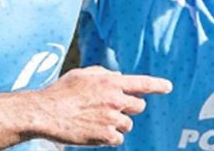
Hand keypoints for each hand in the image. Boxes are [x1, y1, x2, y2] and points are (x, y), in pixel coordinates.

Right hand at [36, 66, 171, 146]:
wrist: (46, 113)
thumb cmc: (61, 92)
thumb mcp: (83, 74)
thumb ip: (104, 74)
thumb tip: (117, 77)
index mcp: (111, 82)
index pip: (142, 83)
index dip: (158, 85)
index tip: (168, 87)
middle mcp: (115, 99)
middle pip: (138, 106)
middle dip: (129, 108)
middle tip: (111, 109)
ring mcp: (112, 118)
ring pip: (128, 124)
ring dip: (117, 124)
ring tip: (96, 120)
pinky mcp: (106, 136)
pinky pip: (118, 138)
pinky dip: (109, 137)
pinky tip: (94, 132)